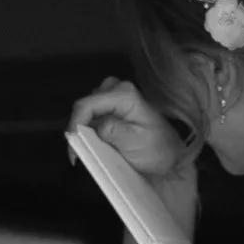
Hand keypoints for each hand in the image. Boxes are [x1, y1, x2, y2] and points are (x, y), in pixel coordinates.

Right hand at [70, 76, 201, 241]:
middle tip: (77, 152)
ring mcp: (115, 95)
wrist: (171, 154)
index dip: (75, 125)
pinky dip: (89, 127)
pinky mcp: (113, 105)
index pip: (88, 104)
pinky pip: (93, 113)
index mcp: (124, 95)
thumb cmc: (156, 150)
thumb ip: (113, 132)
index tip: (73, 148)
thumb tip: (94, 126)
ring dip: (83, 128)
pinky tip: (92, 142)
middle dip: (78, 128)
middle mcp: (117, 88)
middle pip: (84, 104)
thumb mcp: (135, 143)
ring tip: (85, 148)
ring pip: (86, 109)